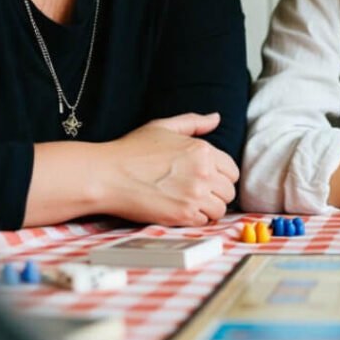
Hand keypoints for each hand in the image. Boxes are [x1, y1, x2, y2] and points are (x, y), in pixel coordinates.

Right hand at [100, 113, 238, 226]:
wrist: (107, 175)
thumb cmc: (132, 149)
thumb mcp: (164, 126)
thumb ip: (194, 122)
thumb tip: (216, 118)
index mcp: (203, 150)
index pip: (232, 170)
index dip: (221, 176)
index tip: (208, 179)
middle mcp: (204, 172)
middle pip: (229, 191)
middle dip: (217, 193)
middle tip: (198, 193)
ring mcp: (194, 195)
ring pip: (220, 209)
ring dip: (208, 208)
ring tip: (191, 203)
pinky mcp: (182, 215)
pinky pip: (204, 222)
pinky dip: (195, 219)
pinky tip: (181, 211)